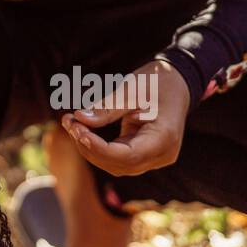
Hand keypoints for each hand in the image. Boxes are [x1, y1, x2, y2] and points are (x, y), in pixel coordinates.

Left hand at [59, 60, 190, 176]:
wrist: (178, 81)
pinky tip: (83, 129)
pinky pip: (119, 157)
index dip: (97, 147)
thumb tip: (79, 119)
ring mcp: (155, 157)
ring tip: (71, 123)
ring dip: (91, 147)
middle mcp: (162, 155)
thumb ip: (106, 108)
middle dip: (89, 146)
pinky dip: (99, 146)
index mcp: (163, 140)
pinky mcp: (146, 154)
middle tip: (68, 121)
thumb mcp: (131, 90)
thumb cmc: (157, 81)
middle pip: (119, 164)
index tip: (76, 129)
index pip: (126, 157)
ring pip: (116, 164)